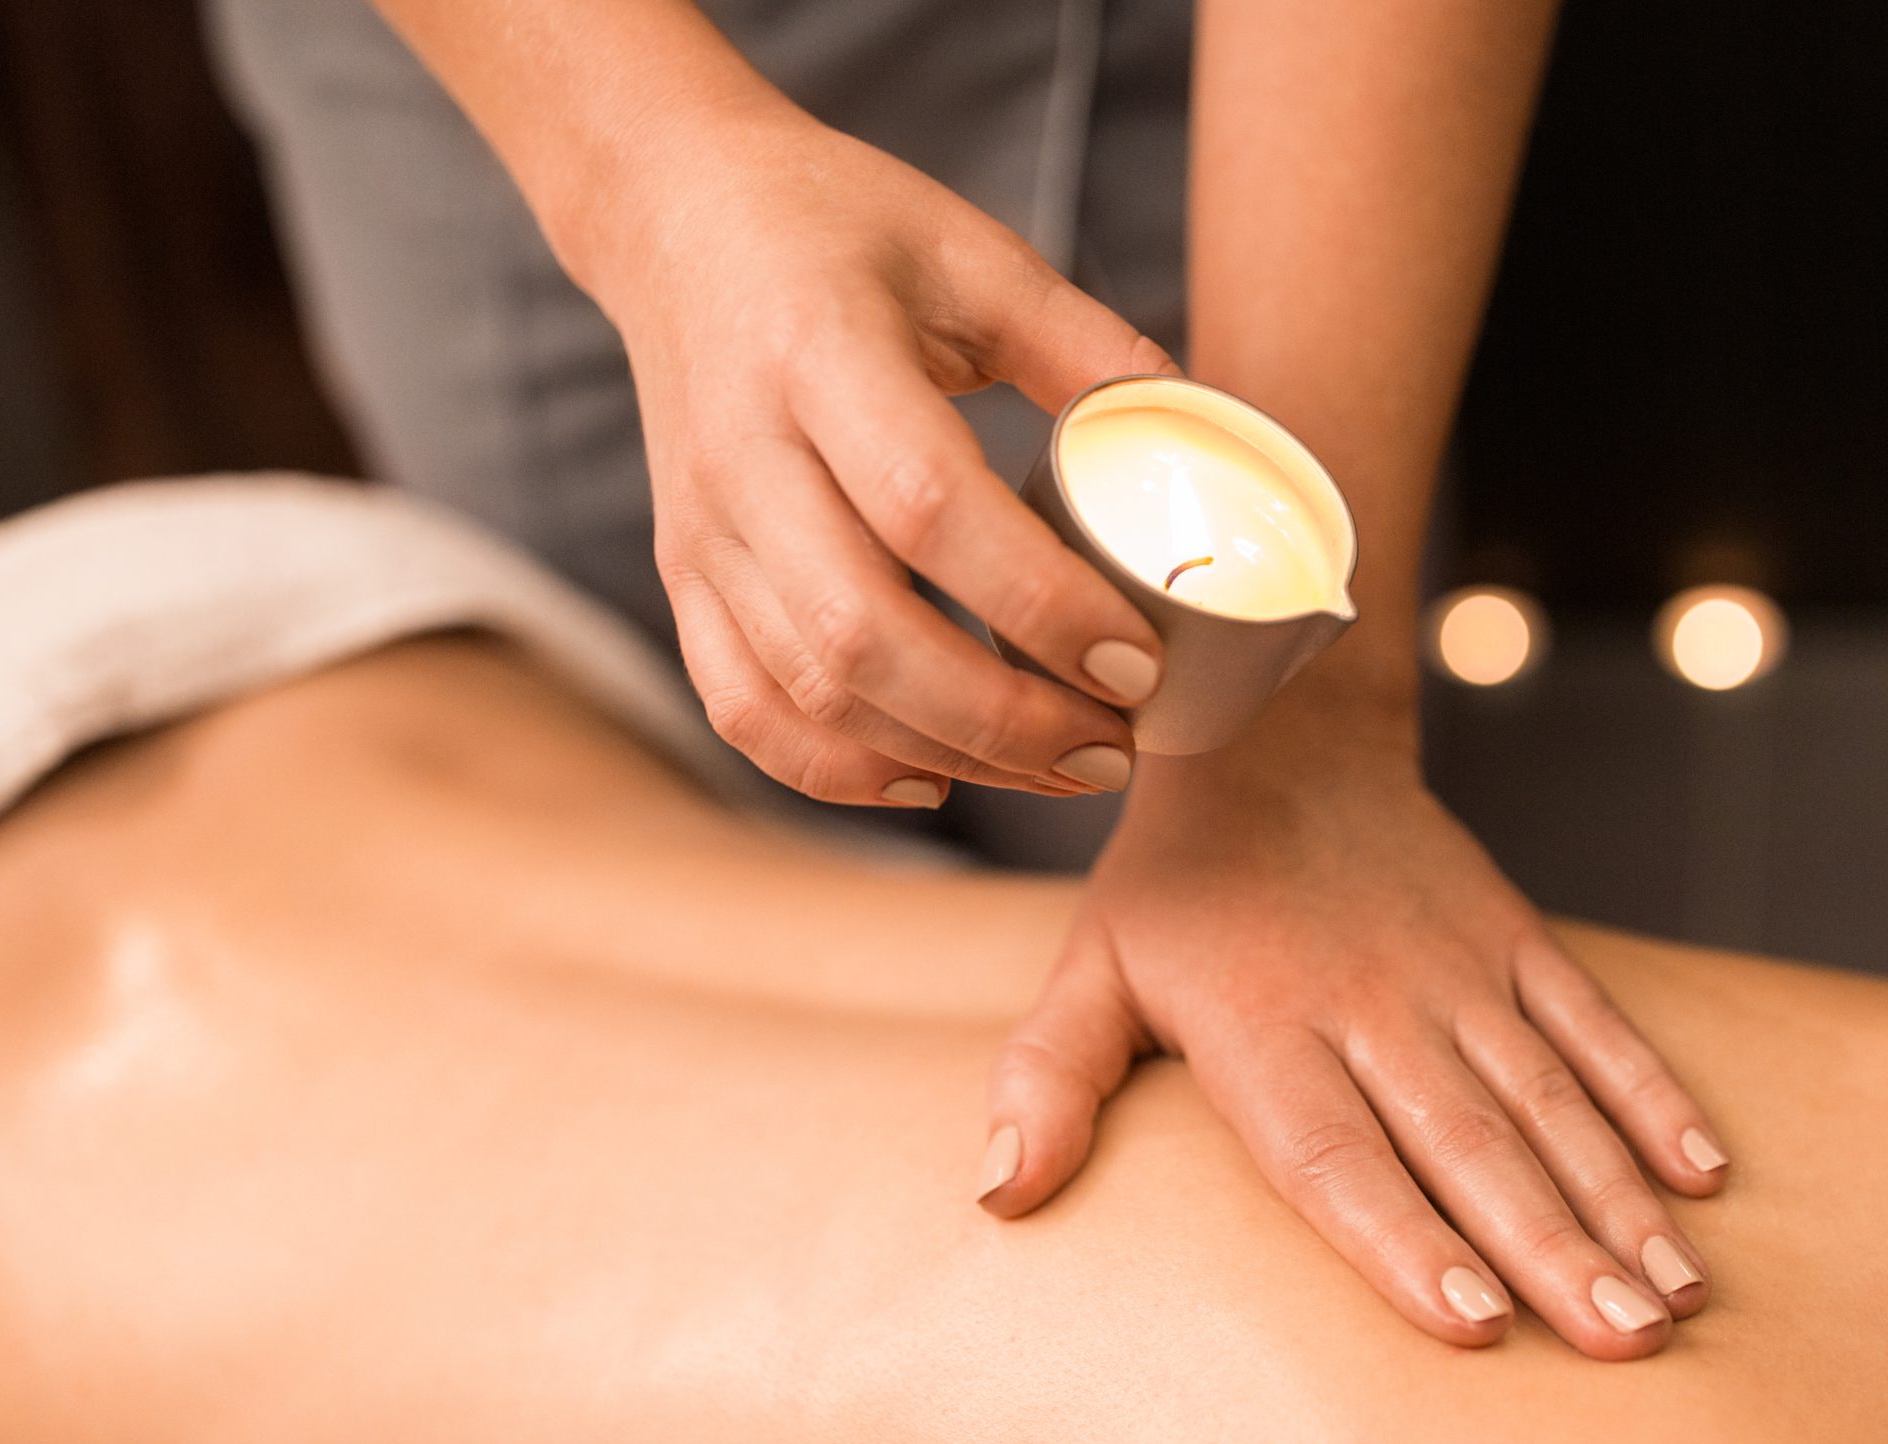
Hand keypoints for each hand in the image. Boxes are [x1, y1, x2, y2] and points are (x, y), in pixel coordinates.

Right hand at [584, 100, 1175, 806]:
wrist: (679, 221)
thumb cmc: (842, 229)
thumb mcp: (973, 253)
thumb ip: (1086, 344)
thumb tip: (1208, 434)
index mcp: (819, 353)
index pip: (929, 508)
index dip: (1039, 603)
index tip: (1137, 660)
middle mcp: (745, 458)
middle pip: (863, 635)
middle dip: (1005, 719)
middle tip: (1114, 747)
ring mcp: (702, 533)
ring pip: (812, 693)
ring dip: (948, 755)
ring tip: (1060, 765)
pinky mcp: (684, 580)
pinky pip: (747, 711)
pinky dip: (841, 771)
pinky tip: (937, 778)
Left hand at [977, 728, 1729, 1356]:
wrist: (1276, 721)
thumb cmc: (1176, 879)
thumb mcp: (1090, 966)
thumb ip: (1048, 1079)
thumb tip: (997, 1195)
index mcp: (1263, 1025)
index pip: (1335, 1154)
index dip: (1400, 1241)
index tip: (1470, 1324)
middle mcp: (1371, 1002)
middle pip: (1468, 1143)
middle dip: (1551, 1250)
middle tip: (1624, 1342)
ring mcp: (1455, 966)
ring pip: (1548, 1096)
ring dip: (1618, 1197)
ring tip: (1676, 1297)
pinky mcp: (1511, 934)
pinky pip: (1592, 1022)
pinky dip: (1651, 1094)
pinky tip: (1705, 1176)